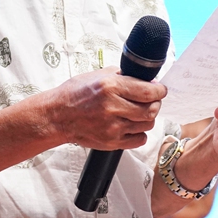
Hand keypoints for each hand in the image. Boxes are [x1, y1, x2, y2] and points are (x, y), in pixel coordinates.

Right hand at [48, 68, 167, 149]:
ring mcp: (113, 127)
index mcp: (111, 87)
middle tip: (151, 101)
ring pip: (147, 125)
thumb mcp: (98, 75)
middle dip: (155, 104)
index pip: (149, 92)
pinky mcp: (111, 142)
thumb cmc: (75, 94)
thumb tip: (146, 80)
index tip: (160, 90)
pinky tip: (130, 125)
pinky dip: (139, 133)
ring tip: (137, 112)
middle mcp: (113, 107)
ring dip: (147, 118)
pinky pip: (139, 139)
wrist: (57, 116)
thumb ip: (123, 76)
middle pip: (152, 110)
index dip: (160, 91)